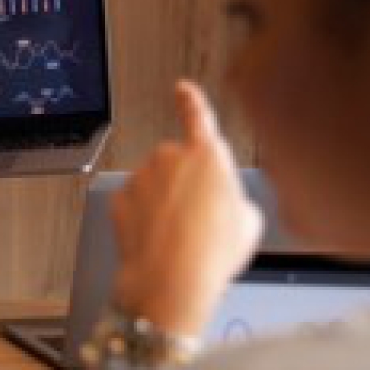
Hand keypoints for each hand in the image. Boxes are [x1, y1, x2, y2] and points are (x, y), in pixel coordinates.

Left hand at [108, 81, 262, 336]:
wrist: (171, 281)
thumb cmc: (214, 253)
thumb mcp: (249, 223)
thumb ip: (235, 198)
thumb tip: (226, 204)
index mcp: (209, 154)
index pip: (198, 115)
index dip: (190, 101)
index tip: (181, 87)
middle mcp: (171, 156)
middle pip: (179, 163)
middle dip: (186, 185)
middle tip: (200, 221)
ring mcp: (142, 176)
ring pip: (155, 184)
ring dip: (165, 203)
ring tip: (181, 238)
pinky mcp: (120, 198)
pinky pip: (135, 203)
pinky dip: (144, 218)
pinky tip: (158, 241)